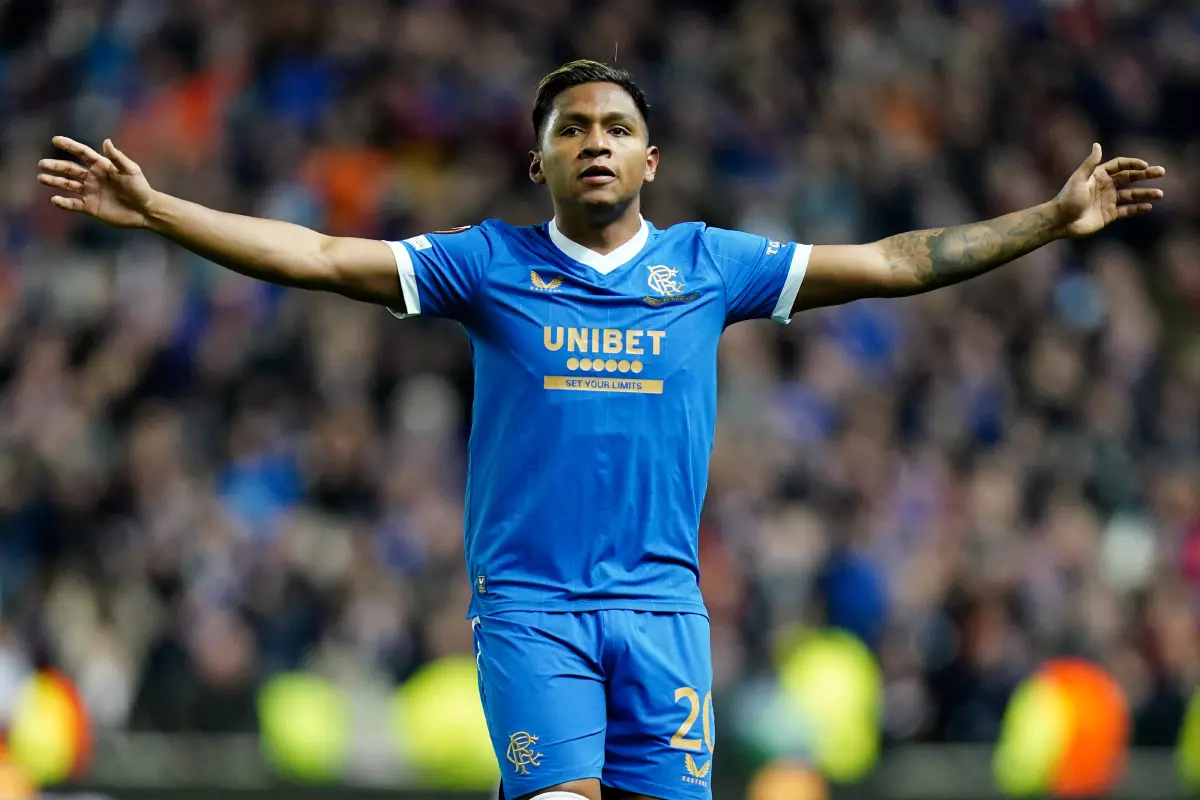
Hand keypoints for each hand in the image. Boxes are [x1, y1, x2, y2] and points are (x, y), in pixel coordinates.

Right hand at [38, 137, 156, 228]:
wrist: (146, 210)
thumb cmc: (140, 188)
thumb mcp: (131, 170)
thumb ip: (117, 158)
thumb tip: (106, 141)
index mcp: (101, 166)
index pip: (82, 153)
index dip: (69, 146)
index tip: (55, 140)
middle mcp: (93, 178)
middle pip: (70, 169)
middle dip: (56, 166)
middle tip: (42, 164)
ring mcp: (90, 192)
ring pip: (68, 185)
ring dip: (54, 181)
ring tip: (42, 178)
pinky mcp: (90, 207)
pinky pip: (73, 204)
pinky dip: (63, 203)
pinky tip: (55, 199)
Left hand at [1053, 143, 1165, 237]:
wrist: (1060, 221)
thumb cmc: (1068, 199)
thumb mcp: (1079, 179)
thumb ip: (1090, 163)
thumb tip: (1097, 144)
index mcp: (1099, 175)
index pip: (1120, 166)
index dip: (1133, 164)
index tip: (1145, 166)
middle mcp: (1106, 186)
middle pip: (1130, 178)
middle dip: (1146, 175)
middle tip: (1161, 172)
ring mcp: (1108, 201)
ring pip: (1132, 195)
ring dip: (1146, 193)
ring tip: (1160, 194)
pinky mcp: (1109, 215)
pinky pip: (1127, 210)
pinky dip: (1138, 209)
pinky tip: (1149, 207)